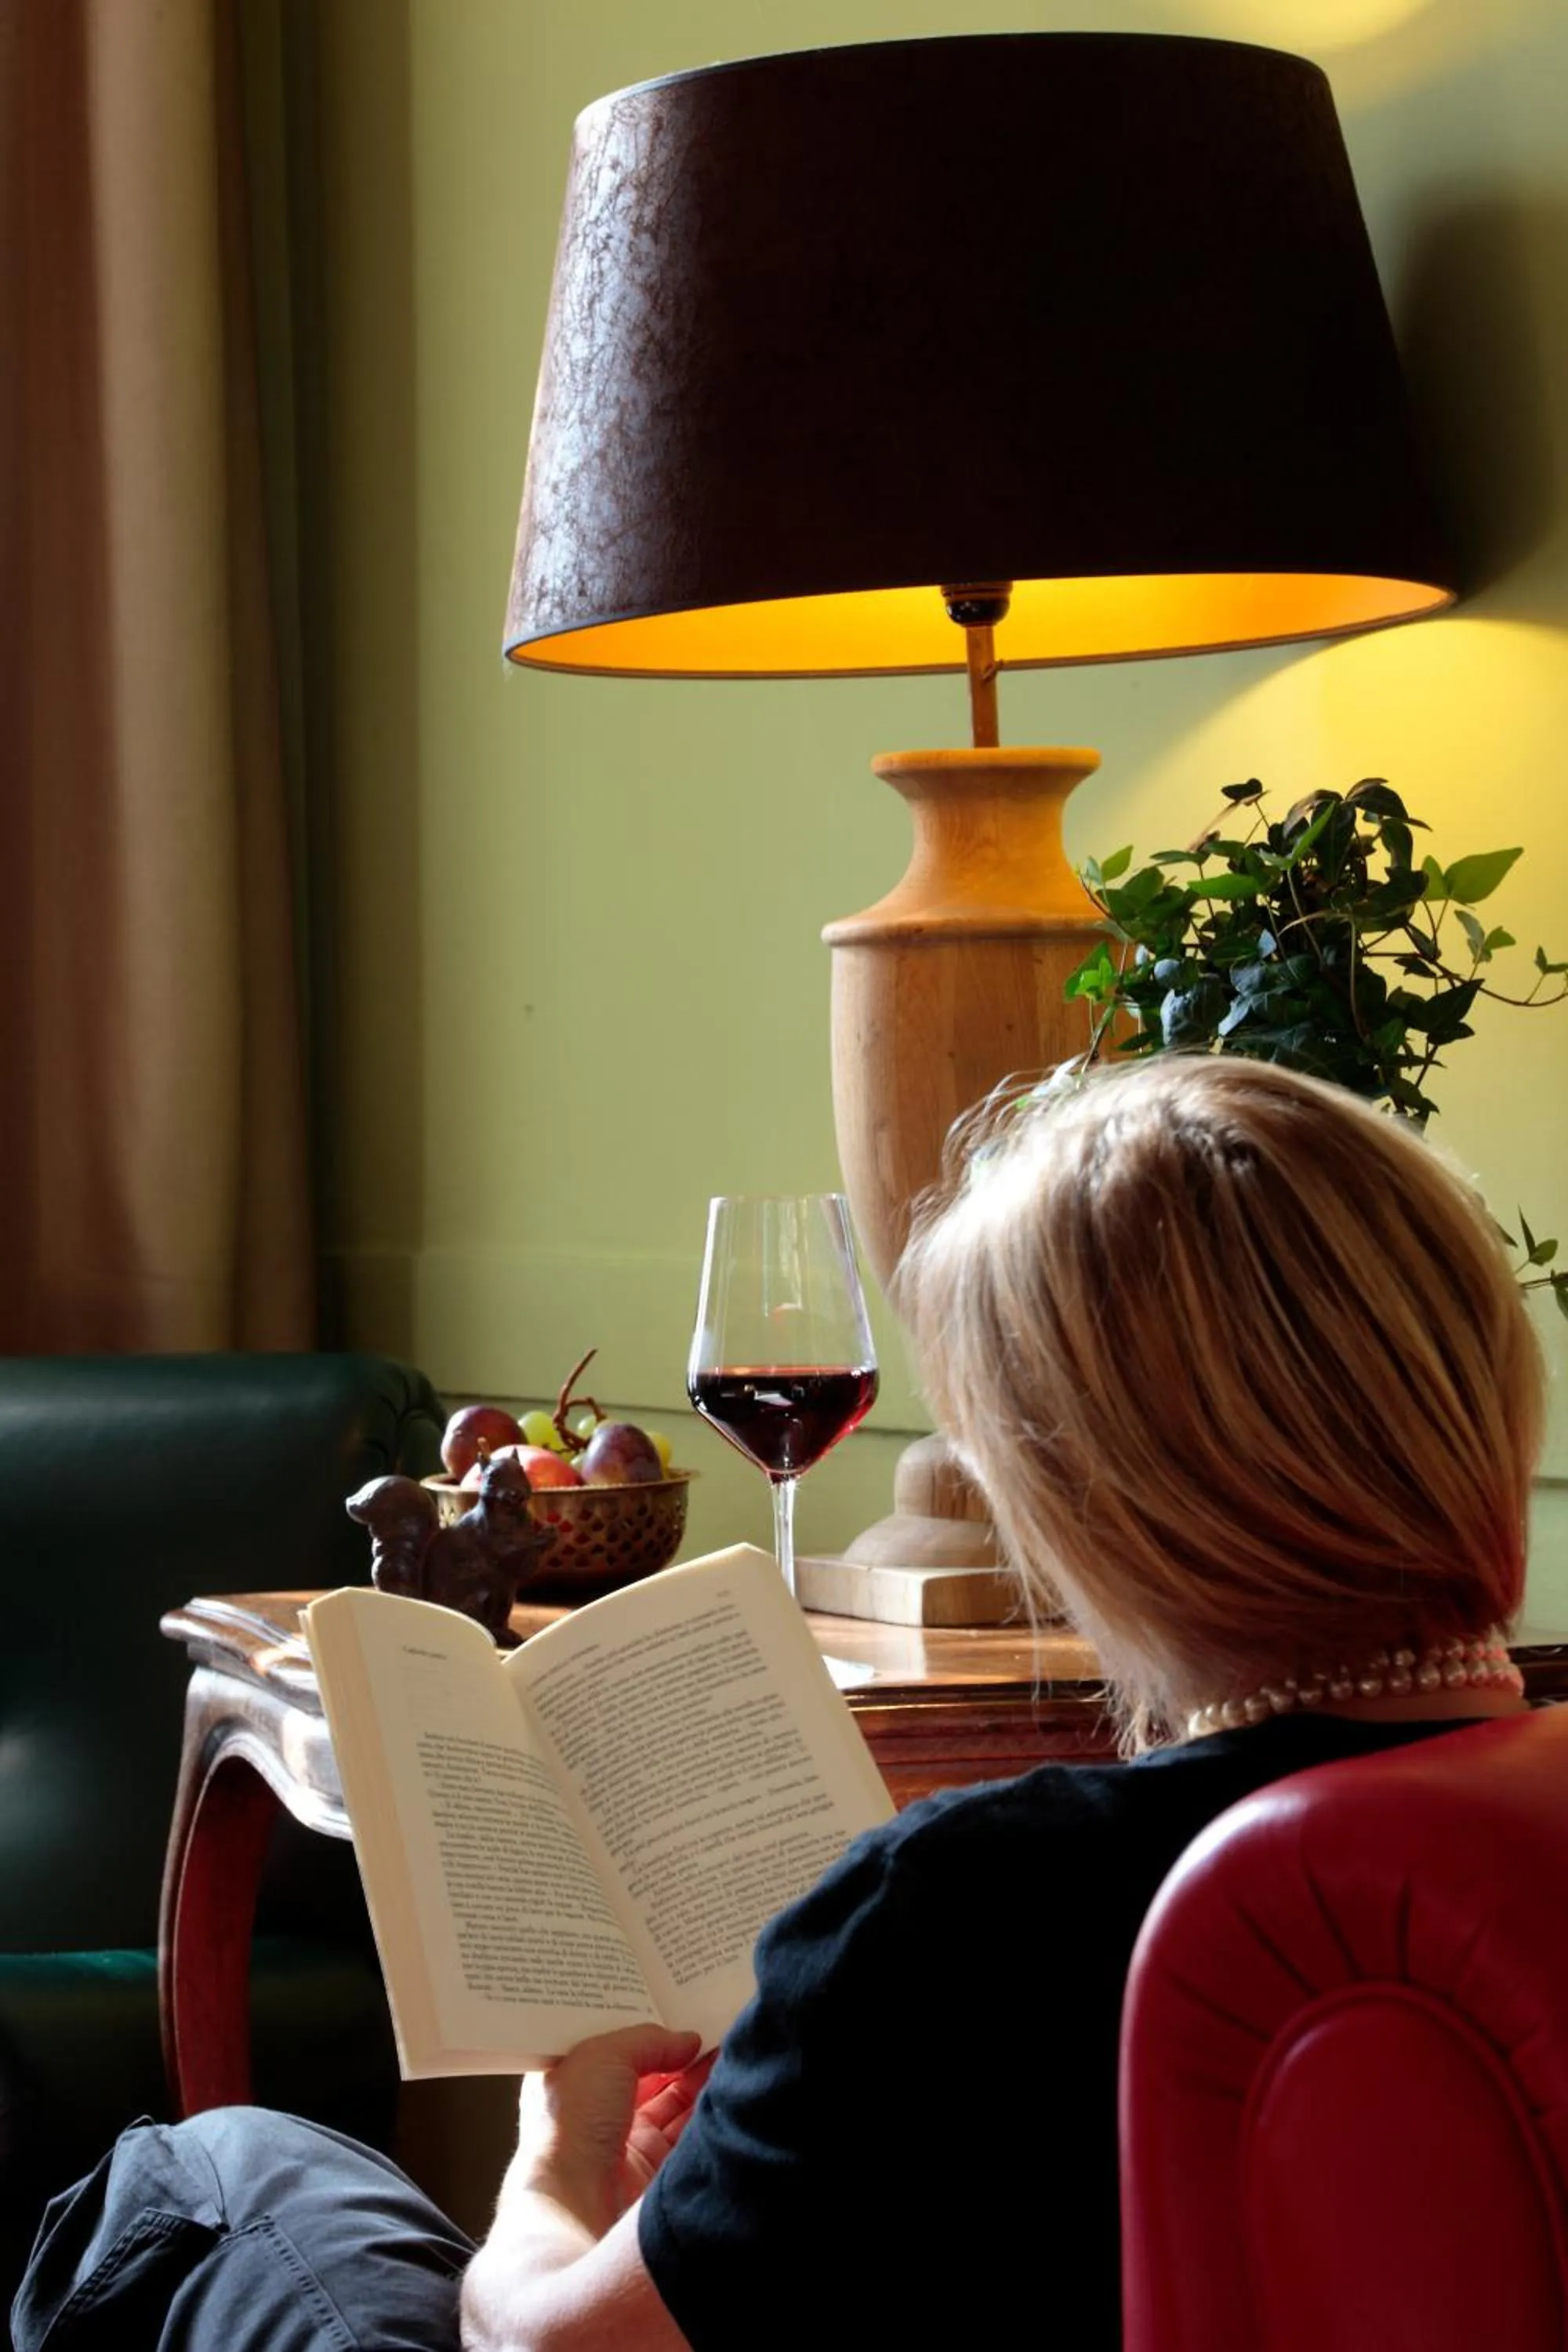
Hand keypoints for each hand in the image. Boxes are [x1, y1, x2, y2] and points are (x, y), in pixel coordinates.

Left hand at [515, 2025, 713, 2239]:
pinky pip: (688, 2132)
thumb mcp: (603, 2055)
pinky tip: (727, 2083)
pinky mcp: (657, 2171)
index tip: (675, 2008)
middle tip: (712, 2023)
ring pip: (673, 2103)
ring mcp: (629, 2144)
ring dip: (700, 2077)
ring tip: (729, 2045)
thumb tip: (688, 2040)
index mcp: (572, 2084)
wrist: (579, 2204)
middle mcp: (599, 2114)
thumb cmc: (572, 2124)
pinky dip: (707, 2110)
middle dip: (679, 2052)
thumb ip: (648, 2040)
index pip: (612, 2050)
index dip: (642, 2031)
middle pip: (649, 2075)